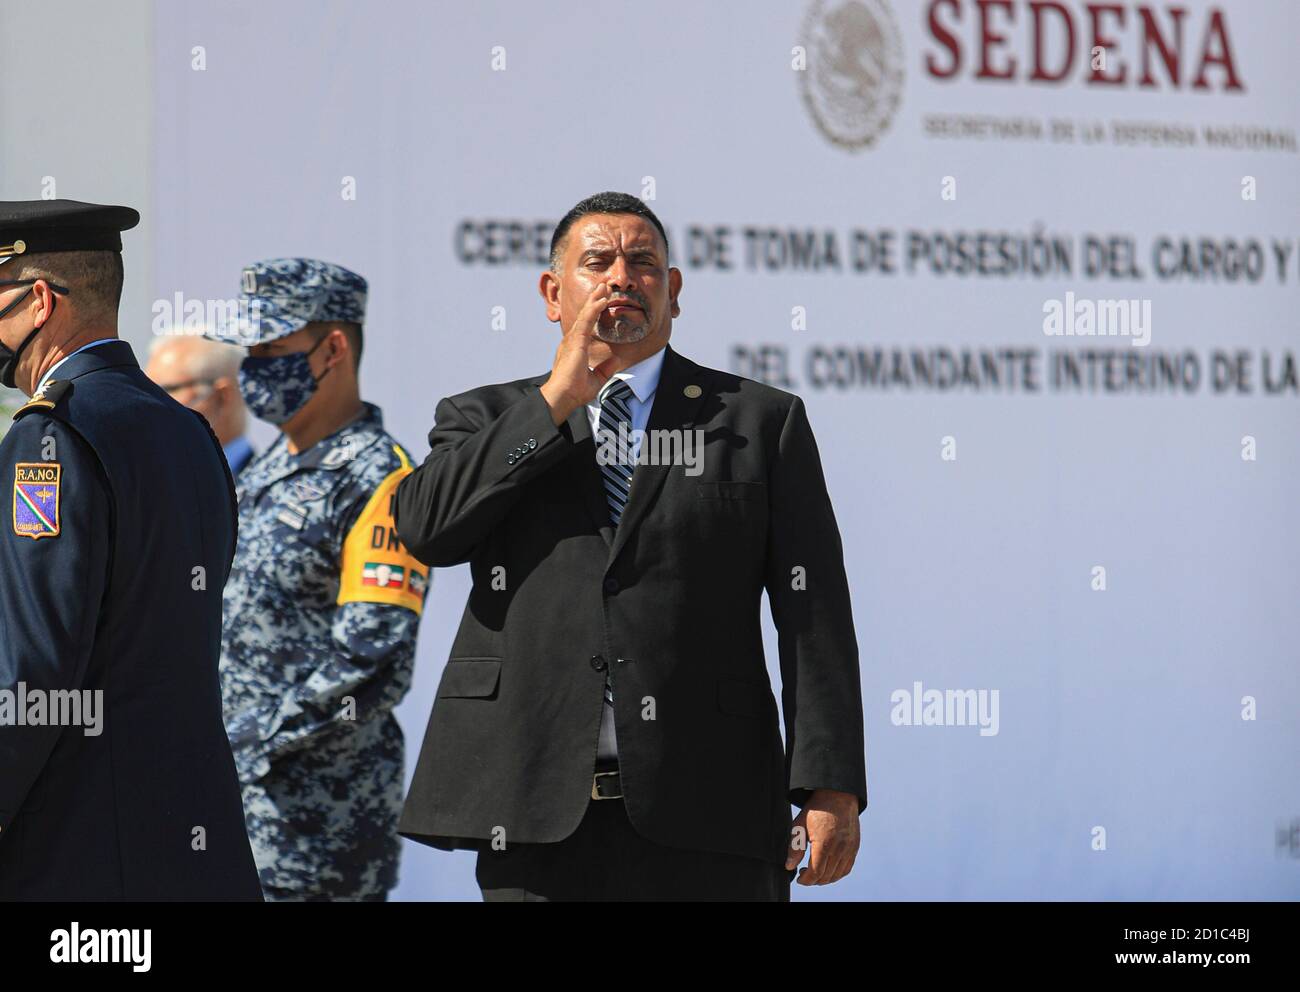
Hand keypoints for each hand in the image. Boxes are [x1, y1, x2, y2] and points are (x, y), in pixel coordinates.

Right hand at [538, 282, 624, 424]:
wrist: (563, 397)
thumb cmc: (575, 391)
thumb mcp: (597, 378)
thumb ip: (606, 369)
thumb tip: (617, 360)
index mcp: (575, 348)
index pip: (586, 325)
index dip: (594, 311)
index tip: (602, 300)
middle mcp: (571, 341)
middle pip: (585, 315)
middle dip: (594, 299)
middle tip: (603, 286)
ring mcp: (572, 339)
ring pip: (585, 314)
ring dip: (595, 299)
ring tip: (603, 287)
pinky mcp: (575, 341)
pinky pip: (586, 321)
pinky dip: (594, 309)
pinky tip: (602, 300)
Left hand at [785, 789, 859, 885]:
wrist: (837, 795)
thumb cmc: (816, 809)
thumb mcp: (799, 825)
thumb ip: (794, 848)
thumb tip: (790, 866)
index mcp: (824, 843)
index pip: (815, 872)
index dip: (806, 880)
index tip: (799, 878)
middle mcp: (839, 848)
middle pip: (826, 876)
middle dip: (813, 880)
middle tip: (804, 874)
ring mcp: (849, 848)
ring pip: (837, 875)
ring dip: (825, 878)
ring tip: (815, 872)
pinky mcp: (855, 847)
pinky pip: (847, 868)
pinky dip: (837, 873)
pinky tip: (828, 869)